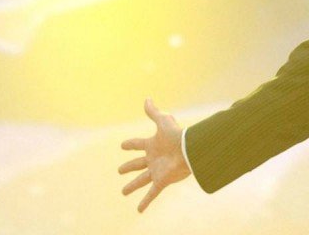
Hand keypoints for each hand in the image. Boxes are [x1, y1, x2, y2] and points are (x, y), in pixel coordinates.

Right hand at [119, 98, 190, 212]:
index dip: (130, 144)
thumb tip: (147, 98)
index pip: (138, 144)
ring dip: (132, 186)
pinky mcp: (161, 181)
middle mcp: (153, 159)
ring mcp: (156, 171)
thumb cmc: (177, 135)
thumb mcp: (163, 121)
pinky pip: (151, 194)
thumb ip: (154, 112)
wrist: (189, 150)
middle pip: (137, 164)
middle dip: (128, 167)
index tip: (122, 145)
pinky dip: (145, 202)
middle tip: (119, 171)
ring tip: (123, 192)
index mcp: (152, 145)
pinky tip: (139, 210)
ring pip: (141, 180)